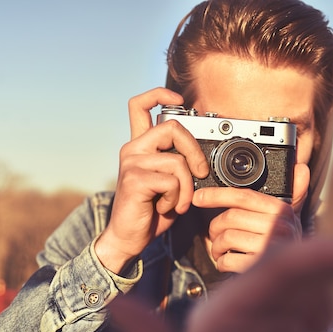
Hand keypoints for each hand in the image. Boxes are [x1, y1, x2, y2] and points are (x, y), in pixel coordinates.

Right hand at [95, 88, 209, 272]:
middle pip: (171, 127)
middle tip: (200, 173)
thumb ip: (179, 163)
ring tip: (178, 202)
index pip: (140, 105)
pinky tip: (166, 207)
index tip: (178, 98)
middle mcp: (133, 149)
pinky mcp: (134, 180)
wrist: (130, 237)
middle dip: (194, 151)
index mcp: (140, 145)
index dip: (160, 94)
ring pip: (177, 162)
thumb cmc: (151, 210)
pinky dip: (177, 198)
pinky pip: (171, 182)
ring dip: (187, 188)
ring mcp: (132, 163)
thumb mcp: (169, 182)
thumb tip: (202, 157)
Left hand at [192, 162, 309, 271]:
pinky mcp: (258, 267)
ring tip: (221, 250)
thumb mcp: (291, 218)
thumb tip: (301, 168)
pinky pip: (228, 260)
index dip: (217, 195)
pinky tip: (227, 263)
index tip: (199, 197)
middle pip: (231, 217)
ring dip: (217, 246)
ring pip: (226, 238)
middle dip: (215, 227)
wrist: (299, 278)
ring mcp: (269, 248)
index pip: (244, 196)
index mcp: (282, 211)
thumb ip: (293, 194)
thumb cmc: (288, 245)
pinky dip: (222, 263)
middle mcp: (278, 227)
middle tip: (215, 234)